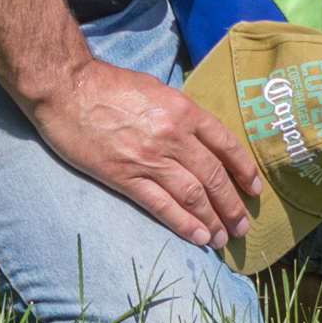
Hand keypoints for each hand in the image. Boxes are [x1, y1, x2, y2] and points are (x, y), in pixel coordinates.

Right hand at [26, 57, 264, 248]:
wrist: (67, 88)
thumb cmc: (110, 84)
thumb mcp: (157, 89)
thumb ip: (180, 113)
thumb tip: (197, 134)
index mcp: (183, 111)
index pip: (225, 144)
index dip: (243, 169)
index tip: (254, 189)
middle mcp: (173, 136)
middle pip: (213, 176)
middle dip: (231, 204)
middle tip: (242, 225)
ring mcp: (149, 159)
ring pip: (192, 195)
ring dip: (211, 220)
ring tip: (223, 238)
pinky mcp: (124, 176)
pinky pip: (161, 205)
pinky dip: (183, 224)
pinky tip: (197, 237)